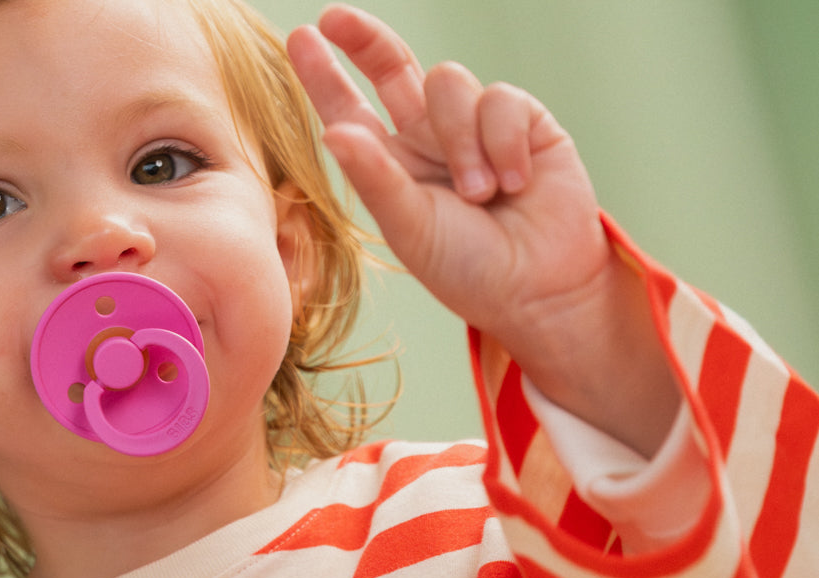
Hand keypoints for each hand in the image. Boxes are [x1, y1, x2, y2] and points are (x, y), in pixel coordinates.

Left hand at [288, 4, 679, 455]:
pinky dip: (504, 142)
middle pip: (392, 66)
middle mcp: (427, 137)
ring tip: (479, 194)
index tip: (298, 37)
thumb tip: (332, 132)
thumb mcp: (410, 228)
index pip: (349, 108)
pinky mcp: (525, 122)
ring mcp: (474, 126)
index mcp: (389, 163)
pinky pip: (500, 99)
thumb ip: (374, 178)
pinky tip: (516, 182)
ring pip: (448, 83)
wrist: (541, 289)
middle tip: (335, 18)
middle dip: (364, 39)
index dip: (324, 75)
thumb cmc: (468, 269)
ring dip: (460, 140)